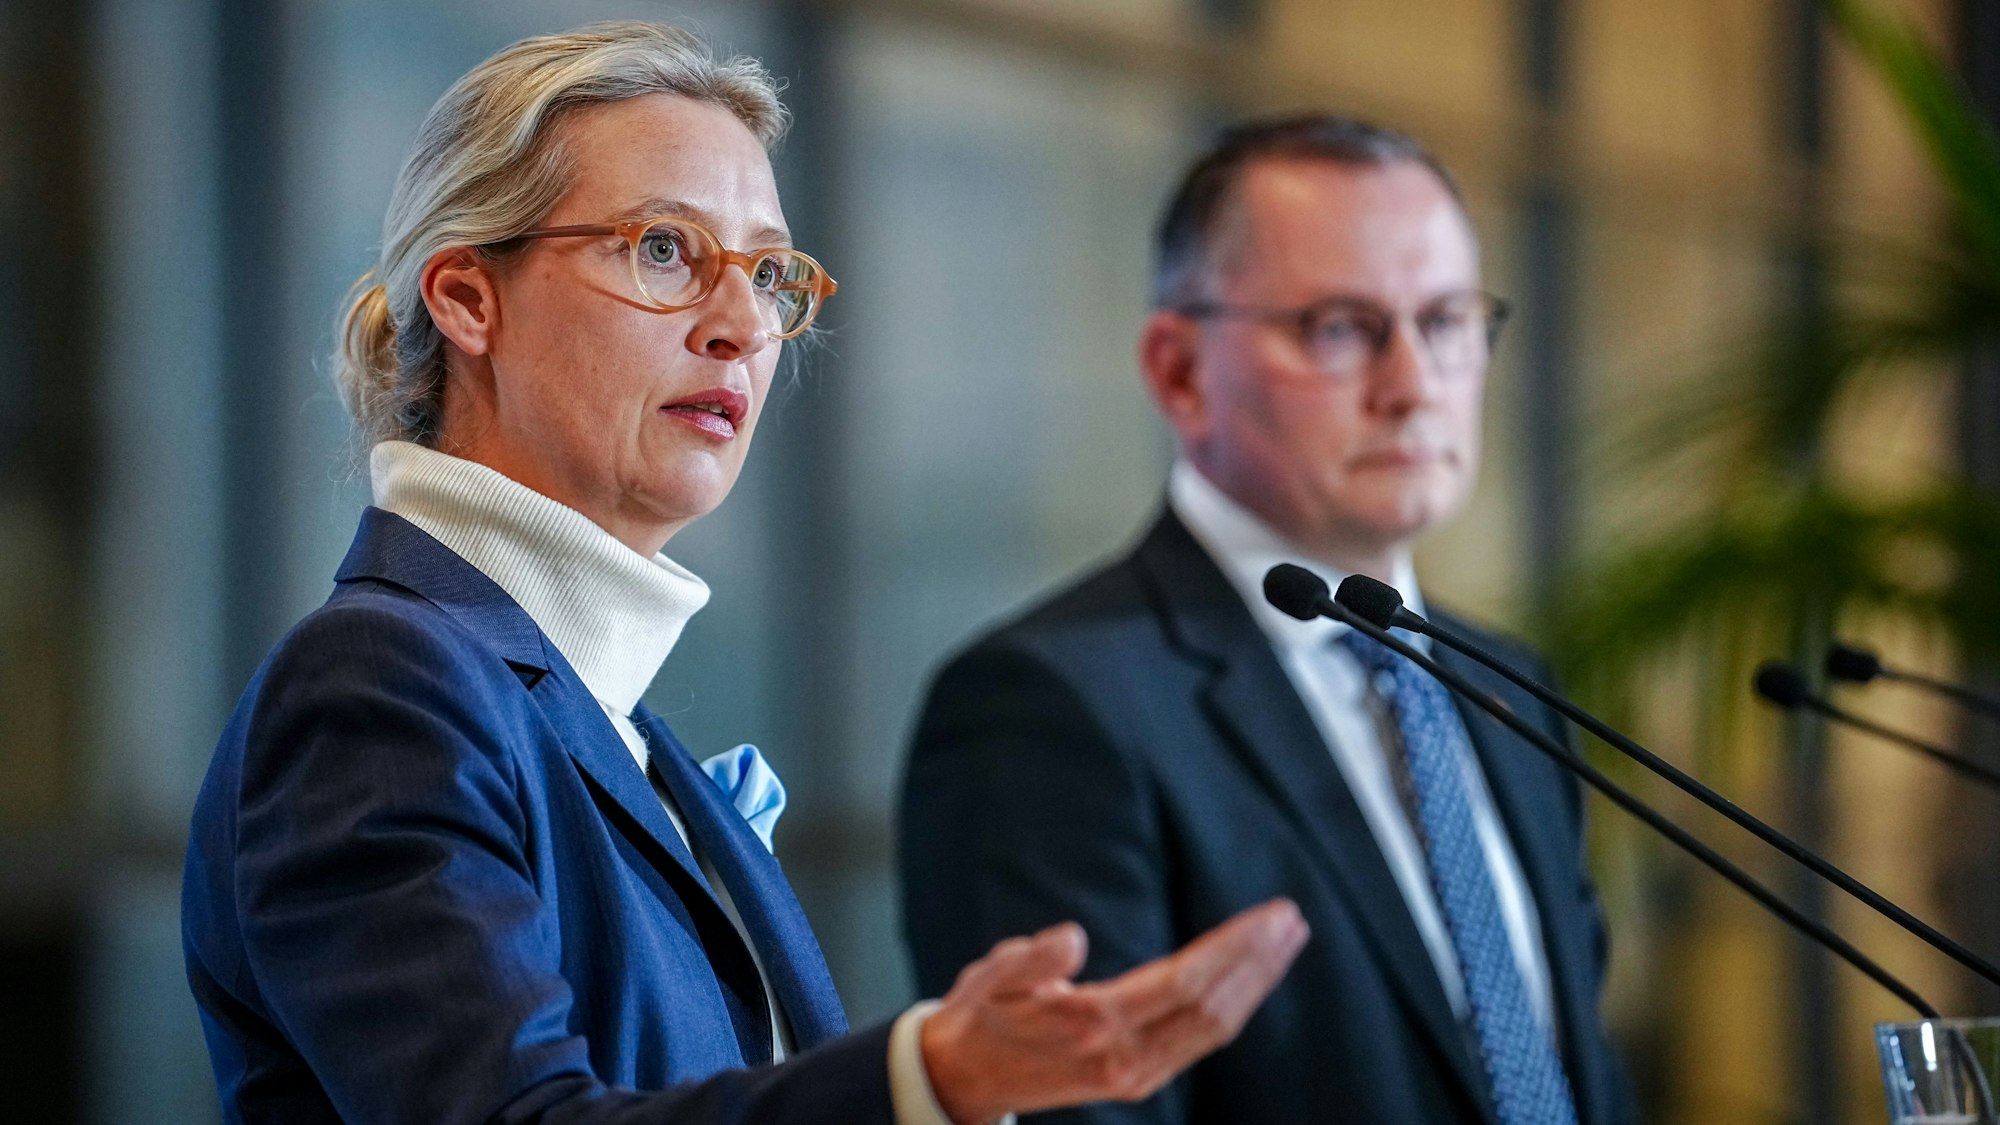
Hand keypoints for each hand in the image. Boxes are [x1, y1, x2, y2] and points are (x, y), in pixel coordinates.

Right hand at [918, 899, 1308, 1124]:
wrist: (966, 1079)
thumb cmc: (982, 1015)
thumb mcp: (988, 979)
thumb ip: (1029, 958)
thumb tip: (1072, 937)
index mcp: (1092, 1025)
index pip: (1184, 983)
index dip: (1234, 949)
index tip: (1269, 915)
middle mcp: (1123, 1057)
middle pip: (1211, 1008)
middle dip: (1257, 962)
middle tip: (1291, 919)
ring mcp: (1135, 1074)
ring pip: (1213, 1029)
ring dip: (1254, 984)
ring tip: (1284, 943)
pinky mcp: (1138, 1078)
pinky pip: (1200, 1040)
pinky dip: (1235, 1006)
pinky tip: (1248, 981)